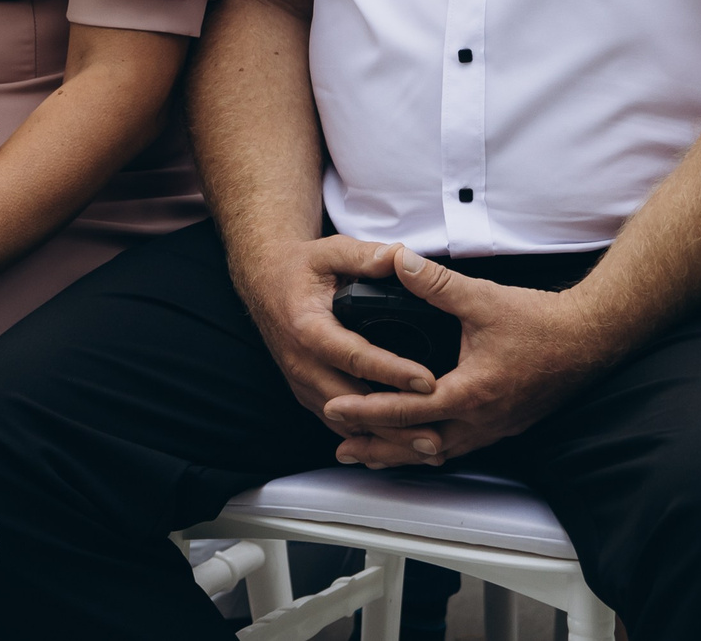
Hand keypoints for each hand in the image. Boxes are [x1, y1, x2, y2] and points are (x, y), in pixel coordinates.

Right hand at [235, 236, 441, 431]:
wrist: (264, 284)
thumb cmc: (301, 268)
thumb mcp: (330, 251)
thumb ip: (365, 256)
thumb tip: (400, 257)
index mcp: (308, 327)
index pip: (354, 355)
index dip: (391, 371)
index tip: (427, 381)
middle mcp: (301, 362)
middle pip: (351, 403)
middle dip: (394, 423)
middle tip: (435, 437)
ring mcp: (302, 382)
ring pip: (346, 422)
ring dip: (385, 439)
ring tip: (427, 449)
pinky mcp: (307, 394)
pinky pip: (339, 425)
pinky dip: (370, 439)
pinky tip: (401, 447)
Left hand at [317, 247, 616, 467]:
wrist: (590, 338)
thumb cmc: (541, 321)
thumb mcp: (481, 298)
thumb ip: (435, 282)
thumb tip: (397, 260)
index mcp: (472, 392)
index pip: (408, 410)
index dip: (367, 412)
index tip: (335, 410)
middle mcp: (483, 419)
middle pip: (419, 445)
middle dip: (378, 446)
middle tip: (343, 448)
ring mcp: (496, 427)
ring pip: (440, 452)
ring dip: (403, 453)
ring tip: (371, 453)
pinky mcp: (505, 425)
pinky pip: (460, 446)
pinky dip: (431, 448)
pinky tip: (418, 444)